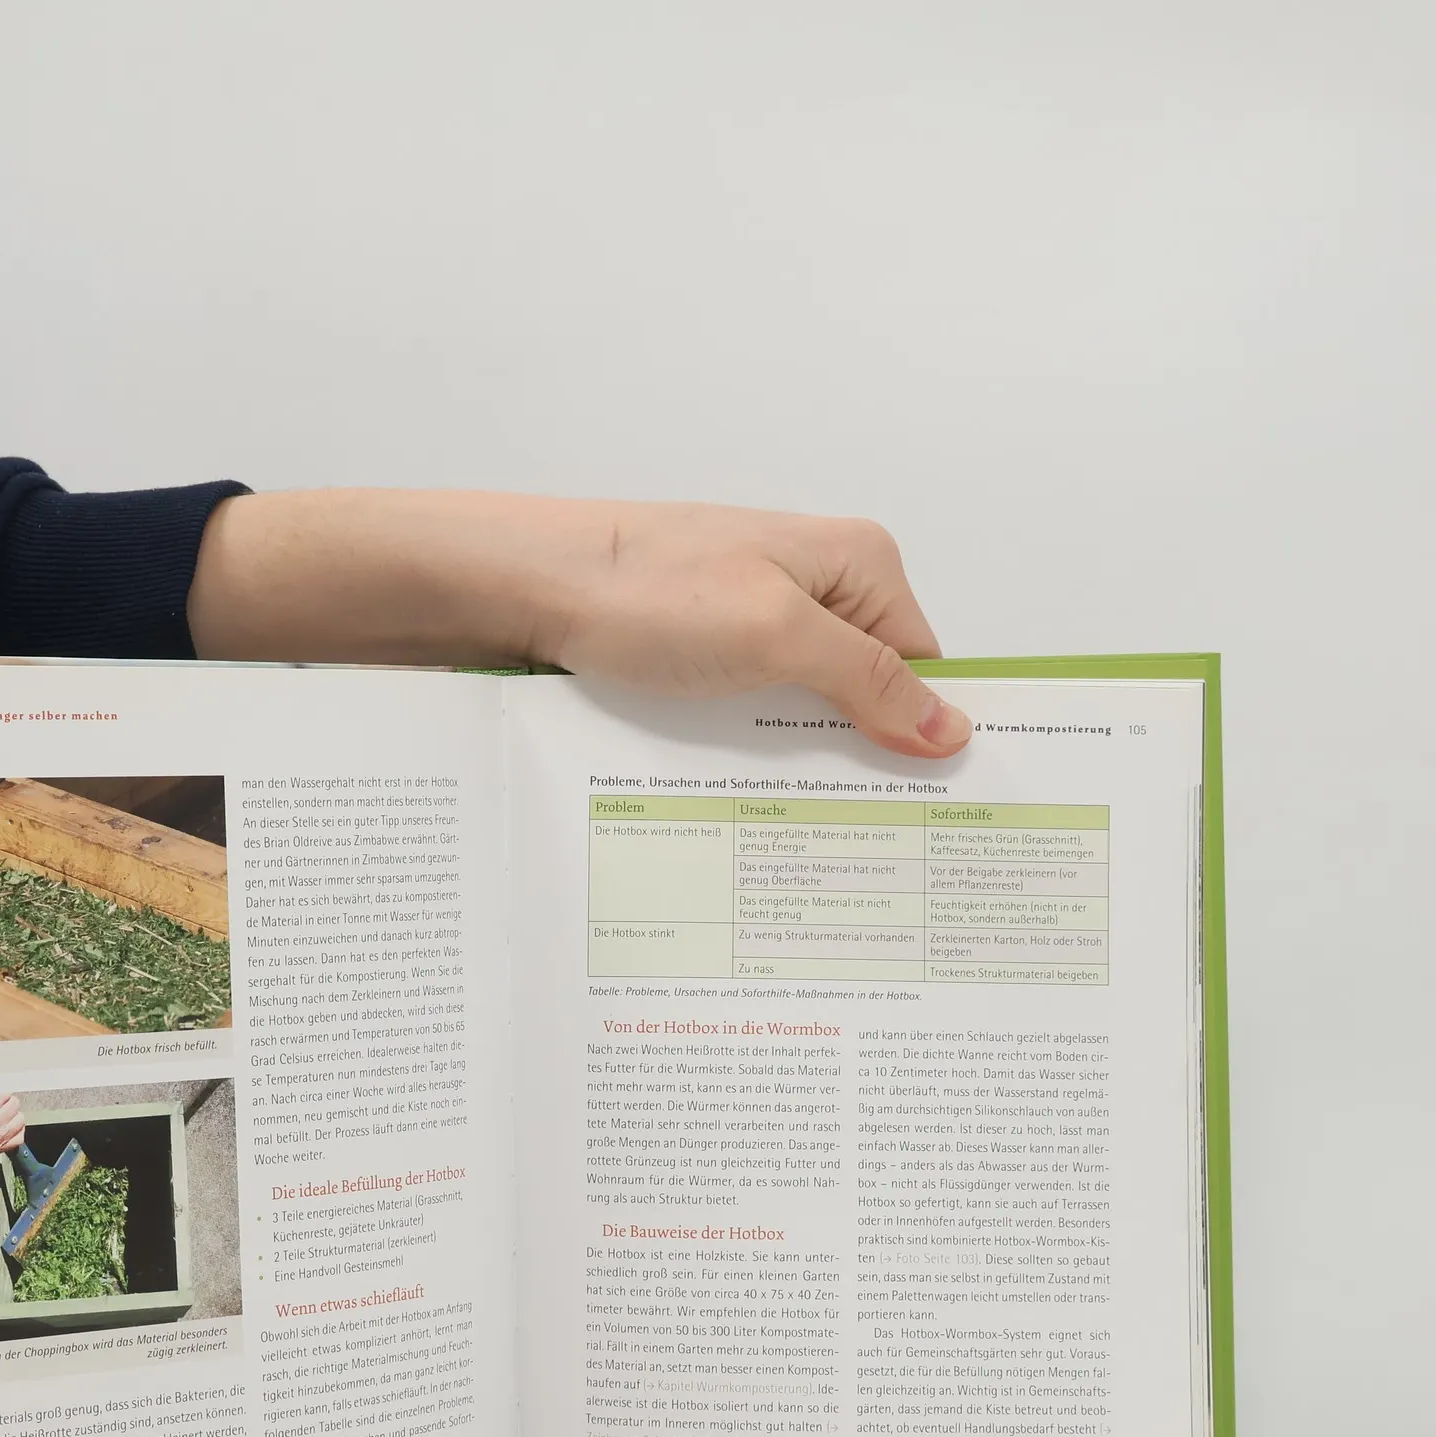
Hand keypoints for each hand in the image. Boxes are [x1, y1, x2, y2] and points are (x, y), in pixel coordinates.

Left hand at [190, 490, 968, 757]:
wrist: (522, 585)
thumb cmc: (645, 591)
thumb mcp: (775, 636)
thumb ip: (867, 682)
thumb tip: (950, 728)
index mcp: (856, 562)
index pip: (927, 663)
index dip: (931, 733)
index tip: (937, 807)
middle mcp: (814, 585)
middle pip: (870, 693)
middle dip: (867, 757)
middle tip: (874, 837)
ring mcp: (754, 619)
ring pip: (806, 712)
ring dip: (803, 764)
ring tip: (807, 829)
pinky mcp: (704, 653)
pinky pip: (750, 715)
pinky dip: (751, 754)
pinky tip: (745, 799)